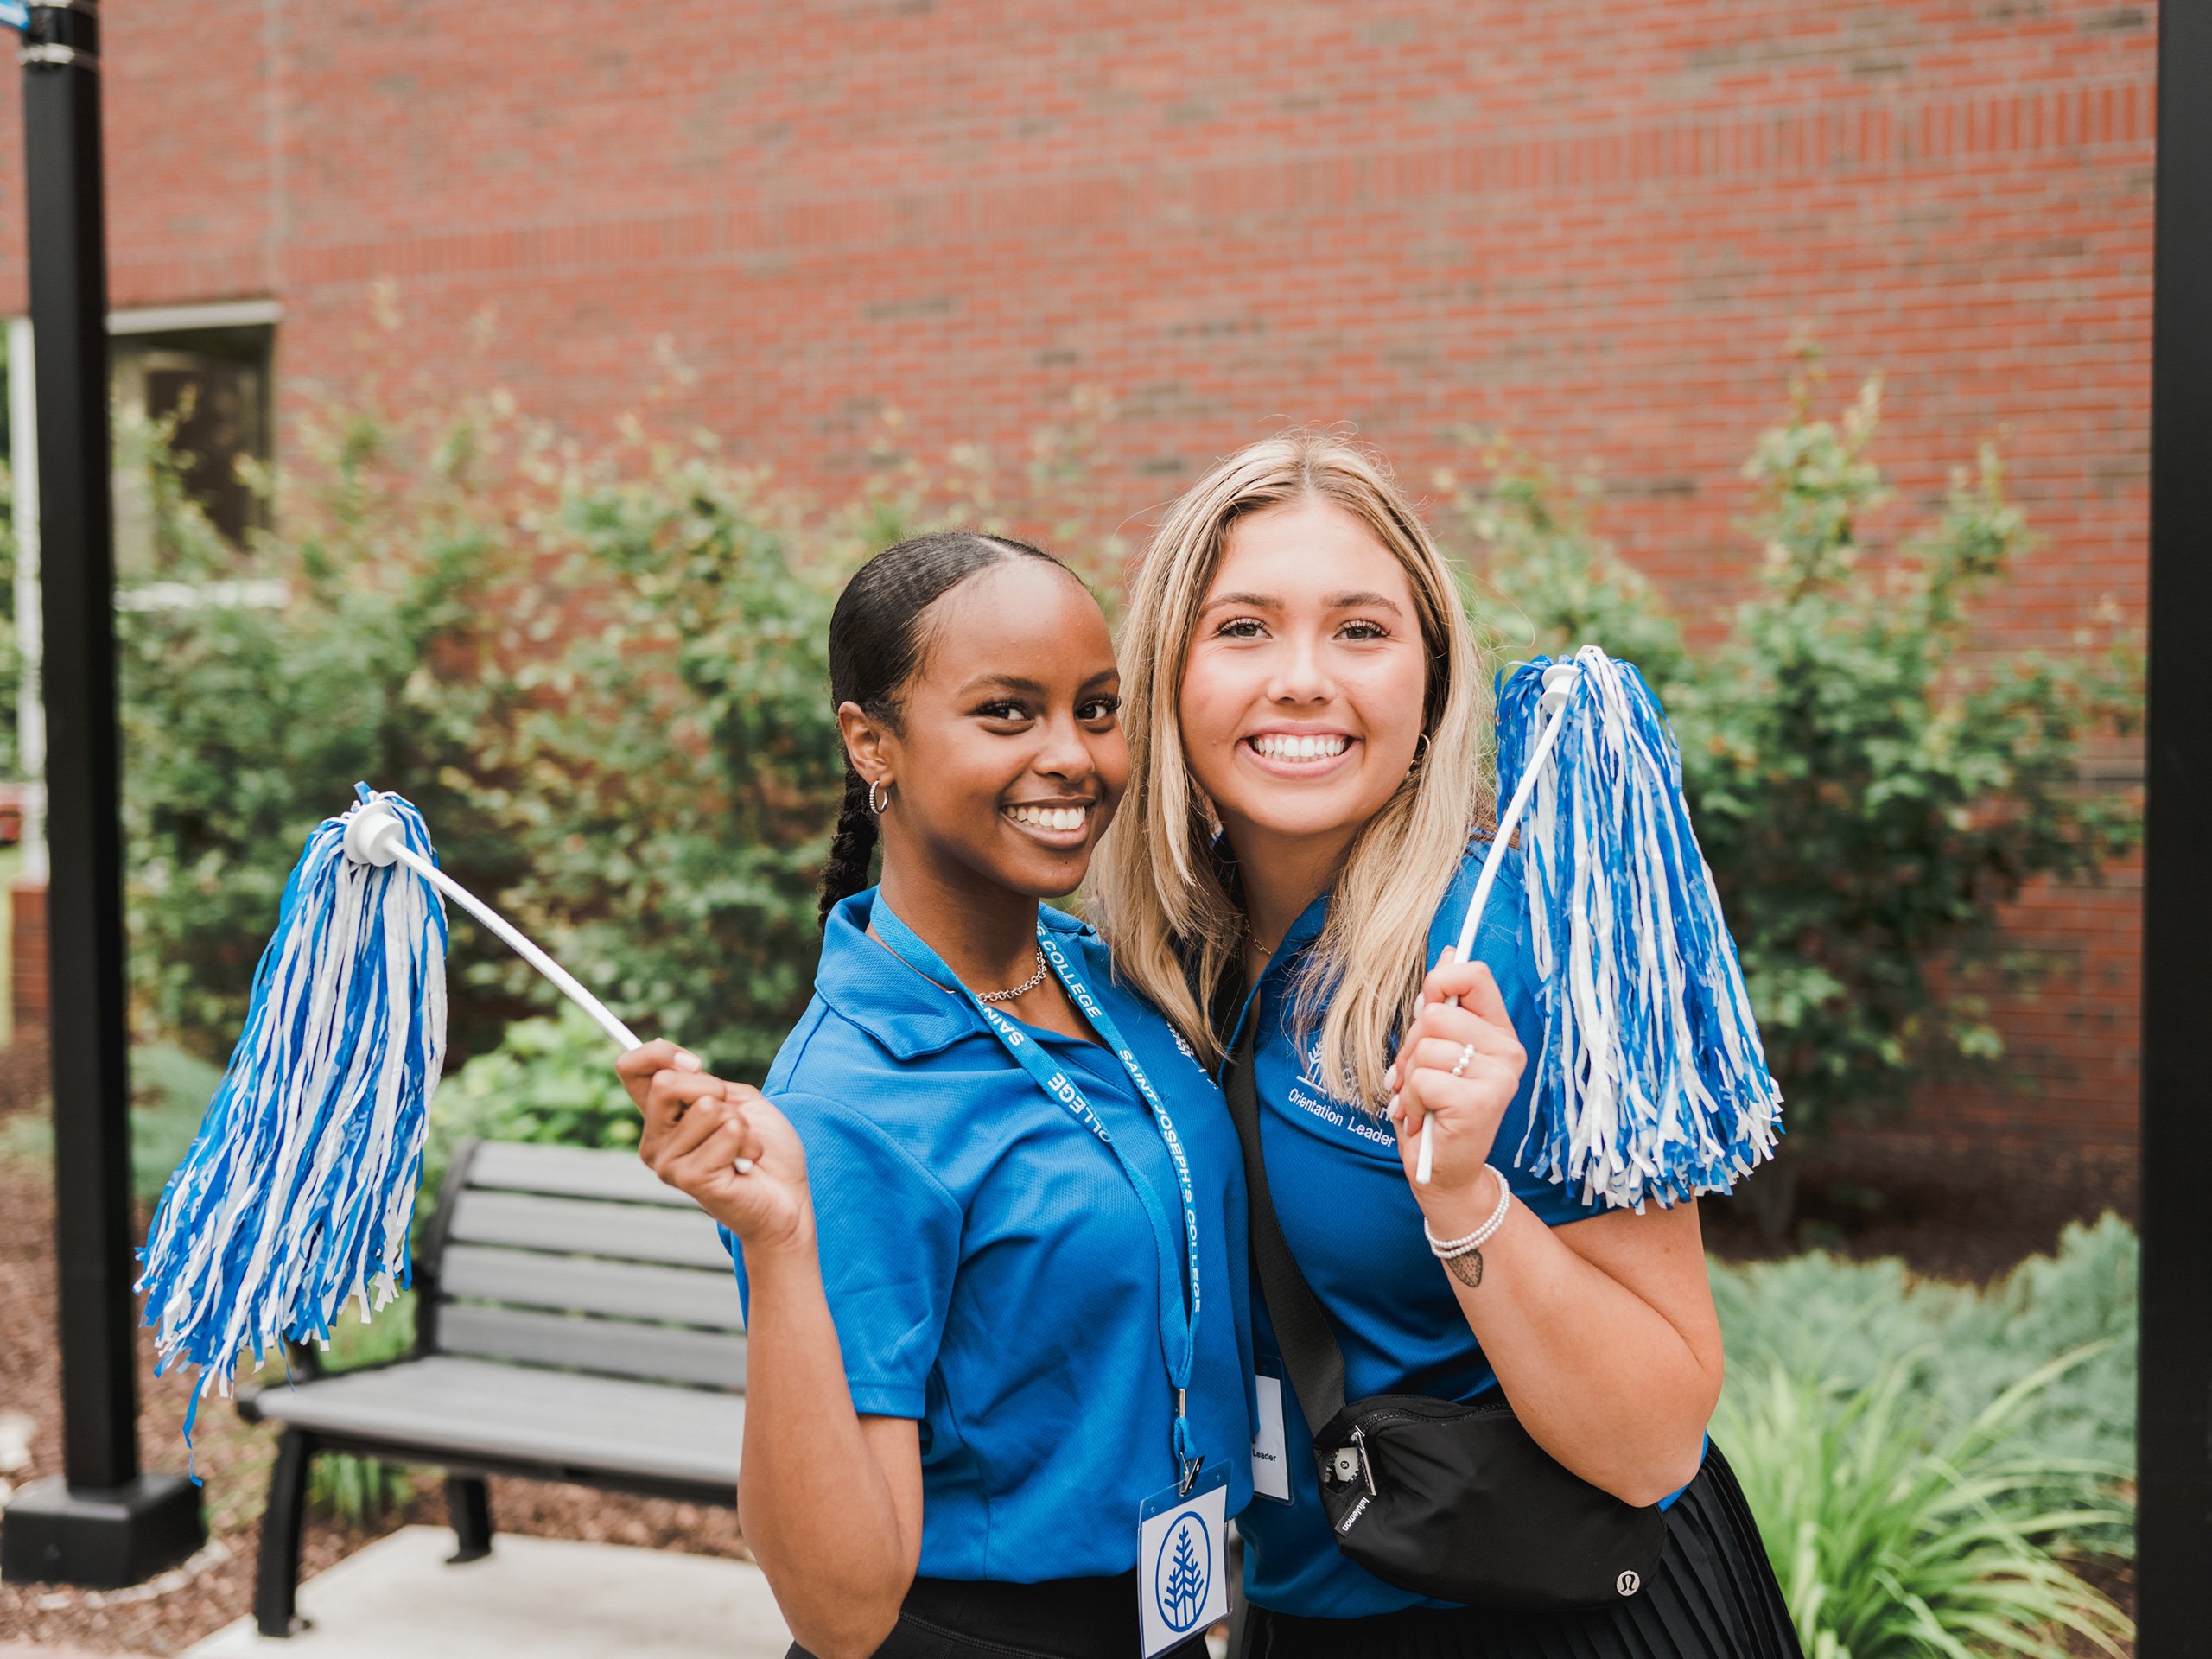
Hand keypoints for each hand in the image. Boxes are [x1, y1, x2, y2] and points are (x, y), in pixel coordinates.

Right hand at [616, 1044, 811, 1253]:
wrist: (787, 1198)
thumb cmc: (764, 1149)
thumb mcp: (736, 1100)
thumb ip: (703, 1082)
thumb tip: (673, 1060)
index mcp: (662, 1119)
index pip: (630, 1070)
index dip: (657, 1054)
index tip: (694, 1062)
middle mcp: (655, 1142)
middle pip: (666, 1083)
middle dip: (714, 1088)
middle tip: (732, 1117)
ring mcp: (668, 1163)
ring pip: (707, 1107)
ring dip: (739, 1122)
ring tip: (742, 1147)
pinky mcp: (689, 1178)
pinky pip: (727, 1131)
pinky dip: (748, 1141)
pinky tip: (745, 1164)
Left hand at [1383, 951, 1525, 1216]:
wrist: (1444, 1172)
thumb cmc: (1436, 1110)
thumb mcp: (1435, 1054)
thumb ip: (1442, 1008)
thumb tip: (1449, 950)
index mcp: (1498, 1033)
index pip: (1475, 976)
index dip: (1440, 981)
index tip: (1424, 1009)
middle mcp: (1508, 1051)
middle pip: (1436, 1013)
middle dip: (1411, 1048)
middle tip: (1418, 1081)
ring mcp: (1499, 1076)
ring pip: (1426, 1047)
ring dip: (1408, 1080)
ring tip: (1421, 1104)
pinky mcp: (1482, 1101)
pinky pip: (1423, 1078)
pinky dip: (1410, 1100)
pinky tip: (1423, 1120)